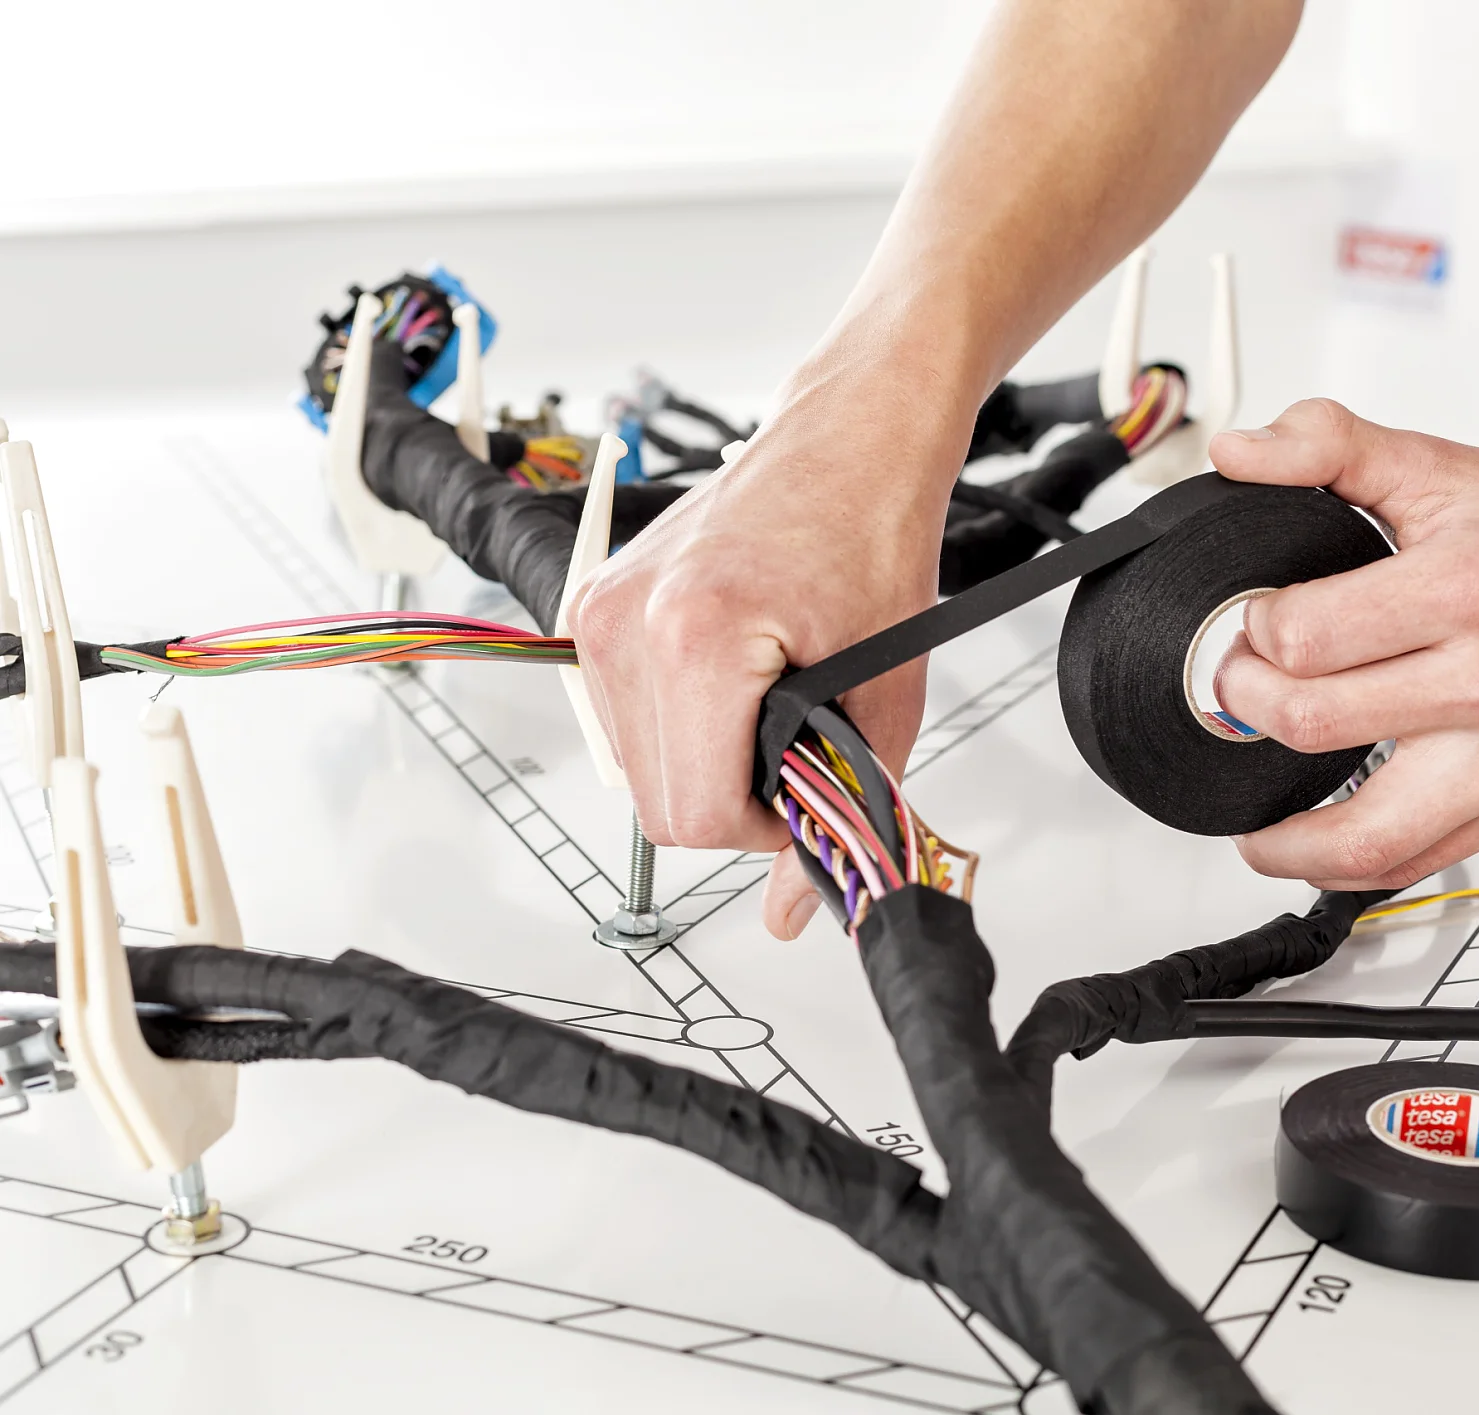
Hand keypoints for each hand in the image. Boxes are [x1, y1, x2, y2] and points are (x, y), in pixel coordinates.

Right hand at [567, 350, 973, 938]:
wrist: (849, 439)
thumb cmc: (872, 531)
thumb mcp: (884, 690)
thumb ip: (842, 807)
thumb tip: (793, 910)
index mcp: (695, 637)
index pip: (696, 817)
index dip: (764, 831)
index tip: (808, 792)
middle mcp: (628, 621)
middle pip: (656, 806)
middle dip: (733, 801)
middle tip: (798, 745)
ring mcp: (601, 610)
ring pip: (635, 770)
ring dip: (704, 762)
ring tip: (768, 697)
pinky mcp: (594, 603)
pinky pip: (623, 719)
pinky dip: (680, 723)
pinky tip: (733, 677)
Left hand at [1207, 399, 1478, 890]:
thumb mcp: (1434, 462)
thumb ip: (1326, 444)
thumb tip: (1239, 455)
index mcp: (1473, 585)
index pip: (1305, 637)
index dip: (1253, 630)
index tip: (1256, 622)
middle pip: (1316, 724)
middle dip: (1250, 704)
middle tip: (1244, 686)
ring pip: (1364, 833)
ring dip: (1283, 832)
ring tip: (1252, 814)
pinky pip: (1414, 863)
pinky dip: (1344, 865)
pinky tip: (1307, 844)